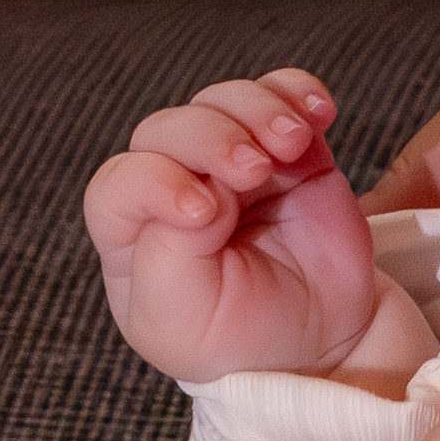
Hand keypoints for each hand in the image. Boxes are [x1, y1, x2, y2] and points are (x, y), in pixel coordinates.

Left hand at [84, 67, 402, 386]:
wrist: (319, 348)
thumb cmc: (235, 339)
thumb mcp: (181, 319)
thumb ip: (171, 252)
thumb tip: (203, 190)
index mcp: (132, 232)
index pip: (120, 183)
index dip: (154, 182)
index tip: (203, 213)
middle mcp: (176, 186)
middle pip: (171, 129)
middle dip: (212, 137)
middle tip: (255, 170)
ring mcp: (233, 163)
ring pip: (225, 102)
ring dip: (258, 110)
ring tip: (293, 143)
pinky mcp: (290, 151)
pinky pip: (282, 96)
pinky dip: (298, 92)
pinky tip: (317, 112)